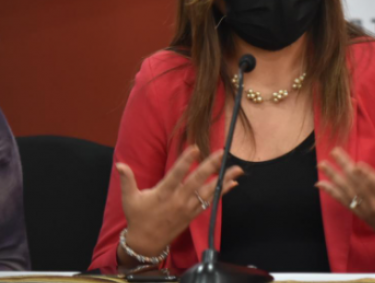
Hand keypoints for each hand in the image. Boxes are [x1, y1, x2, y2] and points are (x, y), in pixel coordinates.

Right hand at [116, 146, 242, 257]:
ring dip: (223, 179)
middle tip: (221, 153)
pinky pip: (210, 201)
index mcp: (162, 194)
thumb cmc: (138, 217)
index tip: (195, 148)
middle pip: (196, 181)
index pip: (176, 175)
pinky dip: (221, 192)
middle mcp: (178, 200)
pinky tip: (232, 183)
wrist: (146, 243)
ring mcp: (188, 208)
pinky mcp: (194, 214)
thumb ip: (128, 180)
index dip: (185, 161)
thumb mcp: (129, 199)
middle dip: (209, 166)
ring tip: (236, 168)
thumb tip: (120, 164)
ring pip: (208, 191)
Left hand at [317, 147, 374, 247]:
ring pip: (347, 190)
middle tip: (334, 152)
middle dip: (345, 167)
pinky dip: (331, 192)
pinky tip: (320, 184)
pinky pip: (343, 201)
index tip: (357, 164)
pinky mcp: (359, 212)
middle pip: (358, 183)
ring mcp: (365, 208)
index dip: (366, 175)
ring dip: (334, 177)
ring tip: (322, 165)